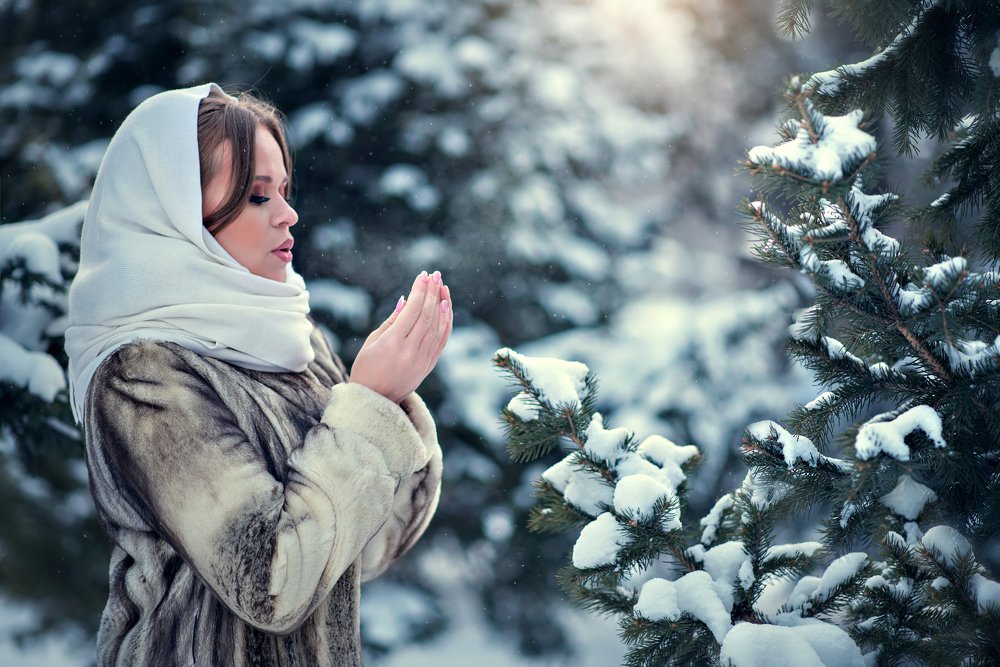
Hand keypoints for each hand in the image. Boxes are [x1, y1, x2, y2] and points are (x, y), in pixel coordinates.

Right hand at [349, 270, 452, 402]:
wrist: (374, 400)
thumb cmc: (366, 368)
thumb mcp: (372, 342)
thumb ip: (391, 320)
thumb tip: (407, 300)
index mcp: (392, 343)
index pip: (412, 310)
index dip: (420, 291)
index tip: (423, 276)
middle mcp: (410, 351)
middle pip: (427, 316)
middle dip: (432, 293)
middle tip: (435, 275)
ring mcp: (422, 360)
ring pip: (438, 327)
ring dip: (442, 305)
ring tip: (443, 288)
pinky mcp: (429, 366)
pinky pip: (442, 341)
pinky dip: (446, 323)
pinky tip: (446, 309)